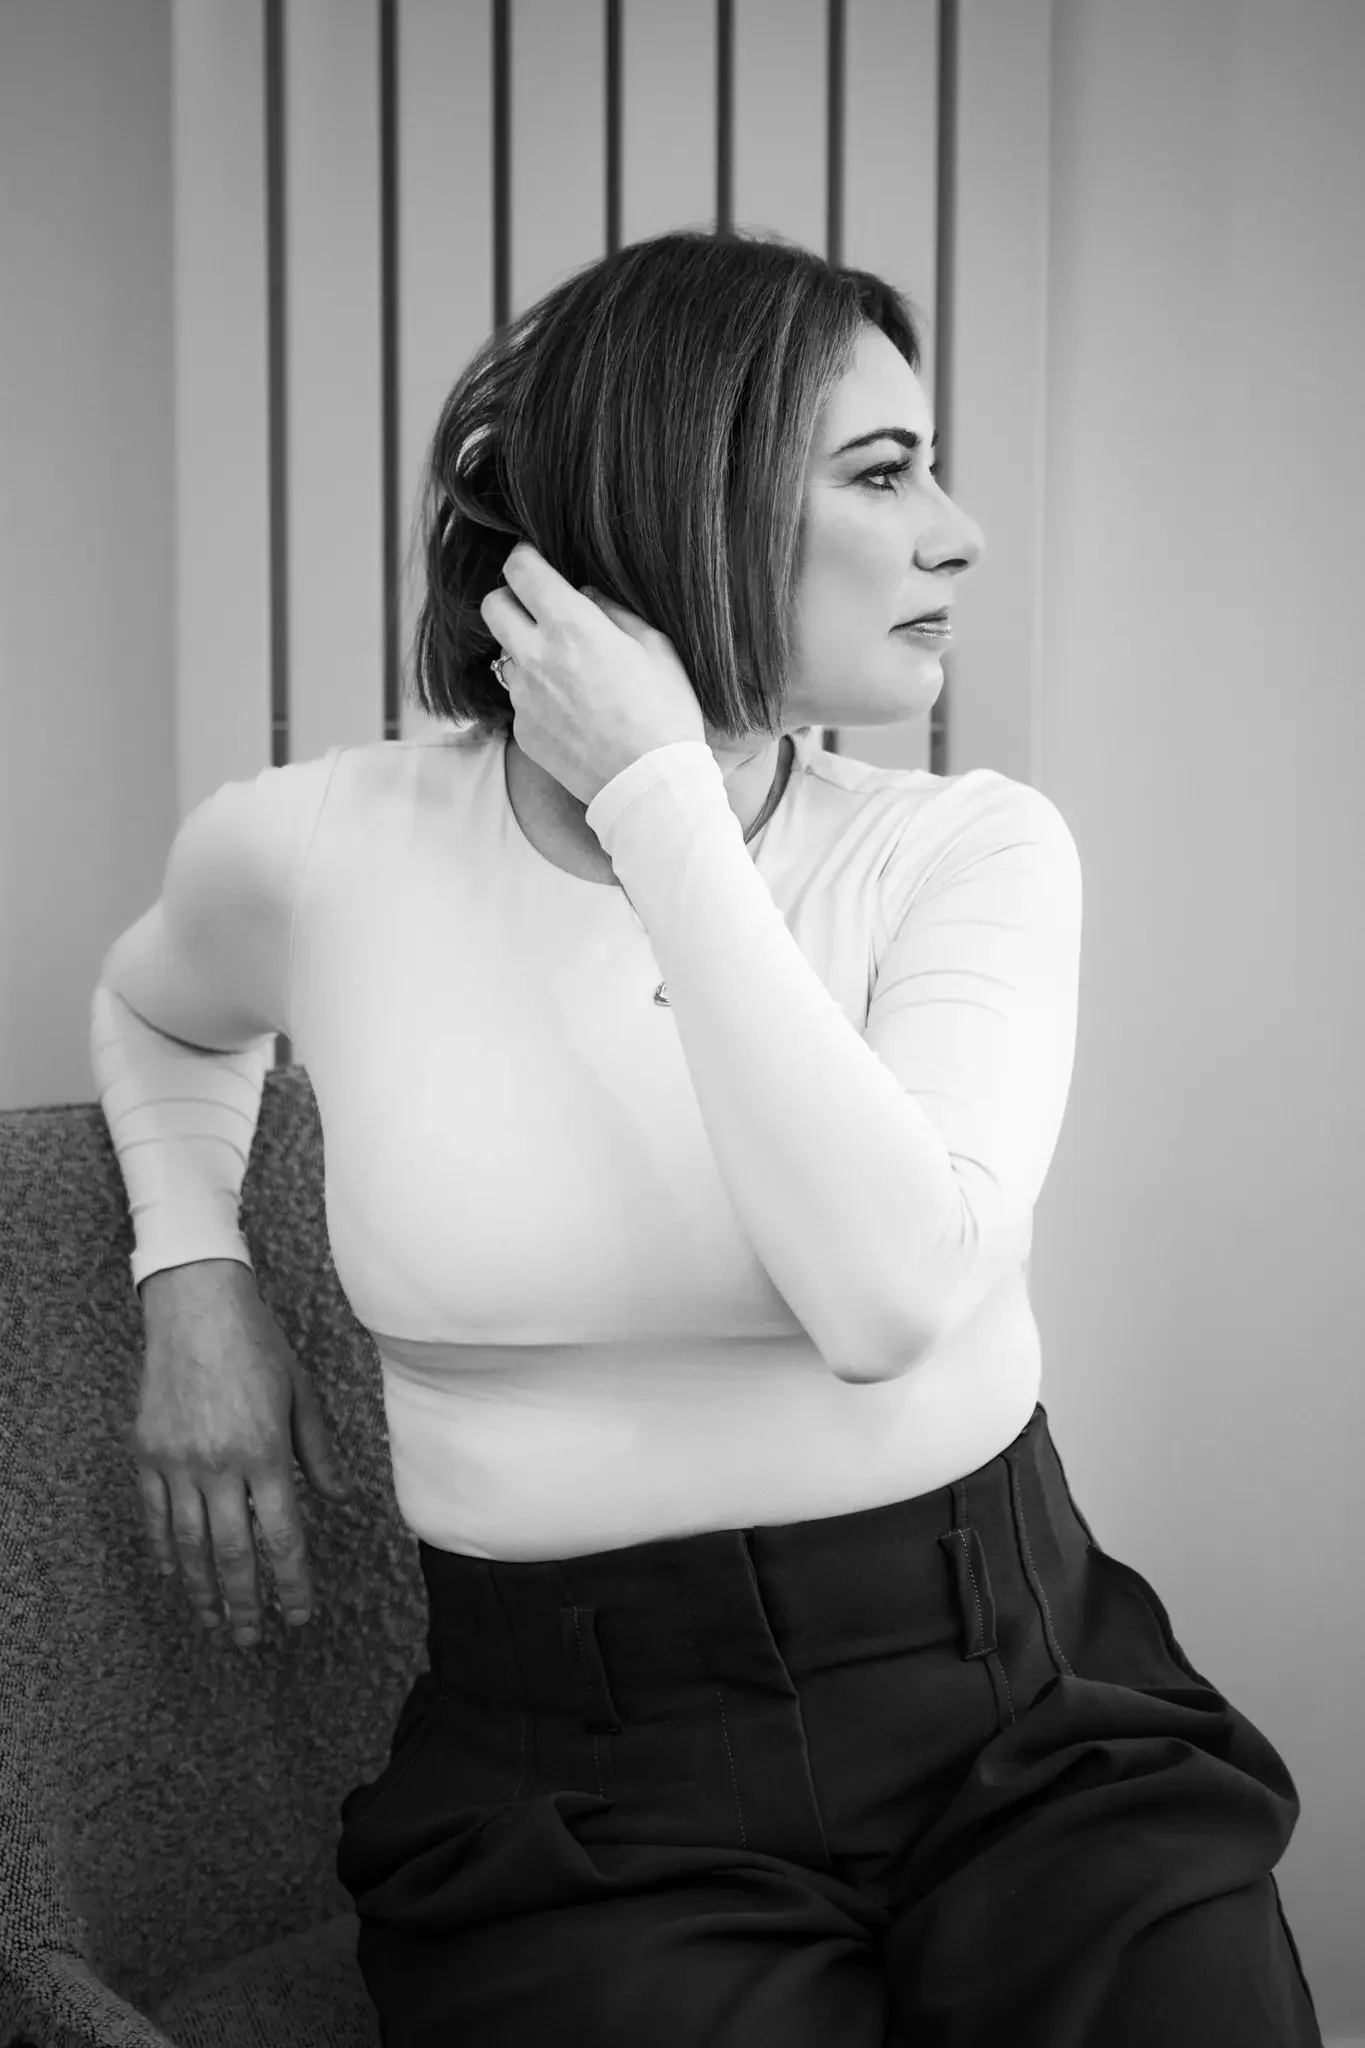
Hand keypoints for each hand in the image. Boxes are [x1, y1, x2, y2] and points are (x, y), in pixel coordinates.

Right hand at [132, 1260, 355, 1648]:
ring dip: (202, 1590)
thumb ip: (319, 1452)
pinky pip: (154, 1516)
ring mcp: (177, 1461)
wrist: (196, 1306)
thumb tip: (340, 1498)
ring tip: (214, 1622)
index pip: (282, 1537)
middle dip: (245, 1603)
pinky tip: (174, 1576)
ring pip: (189, 1544)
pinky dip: (164, 1550)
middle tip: (254, 1638)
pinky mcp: (147, 1453)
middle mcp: (219, 1465)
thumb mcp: (302, 1395)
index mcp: (266, 1452)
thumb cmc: (258, 1345)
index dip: (292, 1583)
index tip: (300, 1614)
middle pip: (232, 1553)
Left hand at [480, 542, 704, 807]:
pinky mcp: (523, 731)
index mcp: (571, 625)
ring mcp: (525, 697)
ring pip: (507, 657)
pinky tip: (573, 713)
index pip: (520, 570)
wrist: (651, 784)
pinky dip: (540, 699)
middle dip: (511, 600)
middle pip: (493, 606)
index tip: (535, 563)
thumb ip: (613, 611)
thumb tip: (585, 594)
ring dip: (527, 653)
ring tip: (567, 673)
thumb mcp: (656, 647)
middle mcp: (536, 656)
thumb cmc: (665, 712)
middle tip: (539, 611)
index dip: (525, 559)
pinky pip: (521, 701)